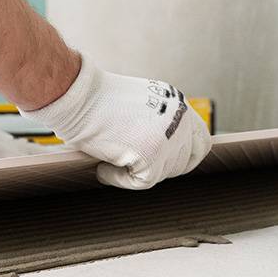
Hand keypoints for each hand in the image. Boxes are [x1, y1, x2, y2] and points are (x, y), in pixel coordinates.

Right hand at [21, 56, 211, 188]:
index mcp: (176, 104)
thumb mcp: (137, 105)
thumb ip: (155, 124)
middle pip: (184, 162)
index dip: (184, 158)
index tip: (164, 164)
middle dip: (158, 168)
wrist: (76, 95)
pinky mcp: (152, 154)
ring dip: (134, 172)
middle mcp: (179, 118)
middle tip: (130, 165)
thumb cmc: (94, 100)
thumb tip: (160, 154)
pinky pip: (140, 182)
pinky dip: (118, 179)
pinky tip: (103, 167)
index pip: (200, 141)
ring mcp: (168, 137)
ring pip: (162, 173)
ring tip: (108, 160)